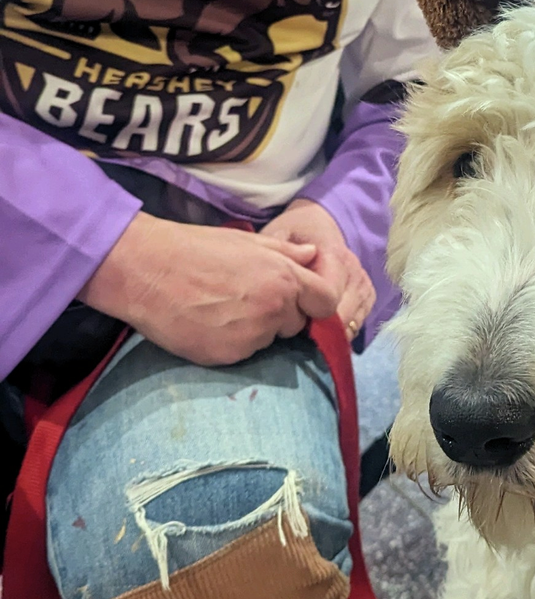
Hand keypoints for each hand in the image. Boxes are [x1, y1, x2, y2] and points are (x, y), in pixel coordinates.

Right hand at [80, 213, 338, 365]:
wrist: (145, 271)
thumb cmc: (193, 249)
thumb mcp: (245, 242)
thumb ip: (286, 252)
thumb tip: (314, 254)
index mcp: (284, 278)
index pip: (326, 302)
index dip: (314, 301)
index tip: (299, 300)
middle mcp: (274, 309)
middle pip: (296, 324)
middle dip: (281, 315)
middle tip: (246, 299)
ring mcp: (252, 336)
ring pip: (269, 340)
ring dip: (255, 329)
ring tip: (222, 309)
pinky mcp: (228, 356)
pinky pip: (243, 353)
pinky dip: (232, 342)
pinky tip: (209, 324)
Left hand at [260, 199, 374, 339]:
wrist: (321, 223)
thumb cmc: (296, 231)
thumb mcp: (281, 232)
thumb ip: (280, 252)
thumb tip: (281, 276)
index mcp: (335, 256)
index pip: (328, 297)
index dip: (309, 313)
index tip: (289, 318)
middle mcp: (355, 272)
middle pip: (342, 317)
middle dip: (319, 329)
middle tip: (295, 333)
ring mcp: (364, 285)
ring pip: (352, 324)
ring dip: (330, 333)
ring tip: (308, 333)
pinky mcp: (368, 295)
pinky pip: (358, 323)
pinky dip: (341, 331)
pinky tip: (322, 329)